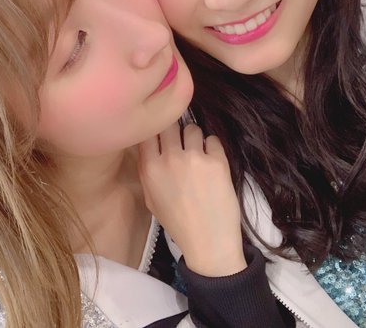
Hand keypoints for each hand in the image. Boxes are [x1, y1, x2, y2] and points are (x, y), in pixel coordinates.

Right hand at [138, 123, 245, 276]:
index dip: (155, 130)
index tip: (162, 135)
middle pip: (169, 123)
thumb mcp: (151, 200)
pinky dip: (212, 148)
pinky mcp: (217, 161)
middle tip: (181, 142)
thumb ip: (147, 171)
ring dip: (195, 138)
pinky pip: (213, 139)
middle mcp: (170, 158)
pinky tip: (212, 163)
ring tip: (198, 155)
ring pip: (193, 128)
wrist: (208, 241)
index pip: (148, 131)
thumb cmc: (178, 223)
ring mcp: (195, 158)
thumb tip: (150, 147)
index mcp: (150, 168)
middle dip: (175, 130)